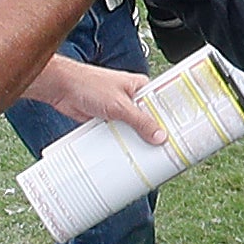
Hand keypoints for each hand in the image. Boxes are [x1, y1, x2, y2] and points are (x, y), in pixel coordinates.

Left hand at [24, 55, 165, 145]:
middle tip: (166, 151)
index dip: (171, 119)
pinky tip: (127, 156)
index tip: (180, 135)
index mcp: (140, 87)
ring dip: (137, 142)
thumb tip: (159, 135)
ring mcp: (120, 111)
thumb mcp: (120, 105)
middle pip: (150, 120)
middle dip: (154, 135)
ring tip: (149, 158)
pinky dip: (122, 144)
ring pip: (134, 130)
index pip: (162, 104)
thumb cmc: (88, 84)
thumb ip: (140, 121)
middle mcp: (132, 98)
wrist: (62, 89)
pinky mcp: (108, 121)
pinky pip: (120, 135)